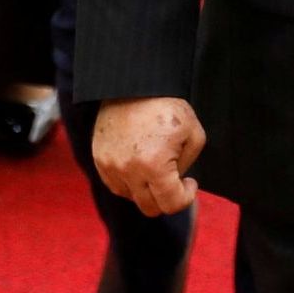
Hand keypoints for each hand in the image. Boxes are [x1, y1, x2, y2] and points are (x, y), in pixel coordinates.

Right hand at [92, 97, 204, 216]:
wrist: (133, 85)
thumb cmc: (166, 107)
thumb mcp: (194, 134)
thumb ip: (188, 166)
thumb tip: (177, 181)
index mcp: (154, 166)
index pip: (171, 204)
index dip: (186, 197)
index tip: (189, 182)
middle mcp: (129, 170)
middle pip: (150, 207)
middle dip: (166, 197)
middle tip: (173, 179)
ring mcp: (111, 165)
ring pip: (131, 198)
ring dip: (146, 190)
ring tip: (154, 169)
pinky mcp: (100, 159)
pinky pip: (115, 185)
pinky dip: (128, 182)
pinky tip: (139, 166)